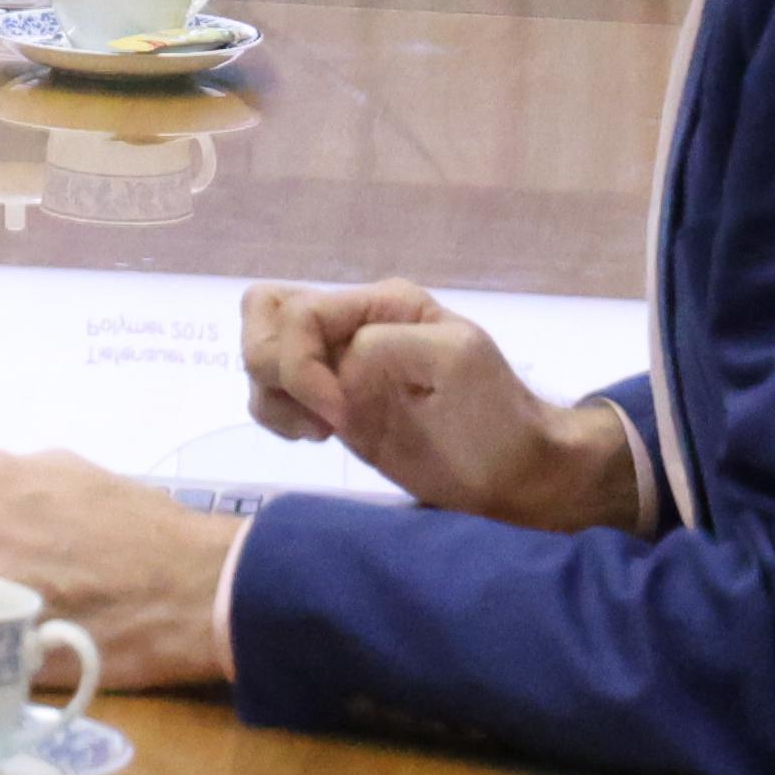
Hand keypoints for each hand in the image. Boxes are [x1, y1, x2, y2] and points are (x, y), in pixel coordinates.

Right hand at [241, 280, 645, 532]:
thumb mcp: (457, 358)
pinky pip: (272, 396)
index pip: (299, 311)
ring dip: (274, 396)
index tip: (338, 413)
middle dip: (276, 369)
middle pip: (262, 314)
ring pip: (258, 355)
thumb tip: (339, 367)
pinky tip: (318, 437)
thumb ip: (389, 347)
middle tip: (320, 414)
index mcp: (380, 304)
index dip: (301, 363)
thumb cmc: (496, 412)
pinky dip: (277, 415)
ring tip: (321, 430)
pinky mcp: (331, 407)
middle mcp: (350, 326)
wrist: (517, 470)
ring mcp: (337, 366)